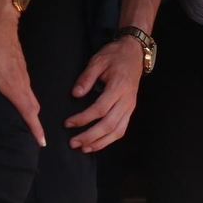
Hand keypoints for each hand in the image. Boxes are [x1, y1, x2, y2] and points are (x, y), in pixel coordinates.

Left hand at [0, 0, 44, 145]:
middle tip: (36, 140)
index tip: (42, 142)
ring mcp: (21, 70)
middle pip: (33, 106)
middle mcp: (19, 78)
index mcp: (9, 81)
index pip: (27, 109)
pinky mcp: (19, 64)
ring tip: (28, 125)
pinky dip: (28, 99)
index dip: (35, 127)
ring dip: (32, 111)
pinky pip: (27, 87)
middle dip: (35, 123)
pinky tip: (18, 101)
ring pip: (31, 96)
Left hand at [64, 36, 143, 151]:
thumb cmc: (115, 56)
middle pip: (109, 124)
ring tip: (84, 148)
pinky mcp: (130, 110)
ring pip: (117, 131)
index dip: (83, 118)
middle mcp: (126, 100)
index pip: (100, 109)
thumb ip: (86, 77)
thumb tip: (75, 94)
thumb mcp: (98, 60)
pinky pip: (122, 129)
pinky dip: (109, 140)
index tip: (68, 123)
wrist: (134, 54)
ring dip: (100, 142)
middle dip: (90, 136)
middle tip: (73, 142)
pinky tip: (97, 144)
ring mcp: (130, 107)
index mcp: (118, 87)